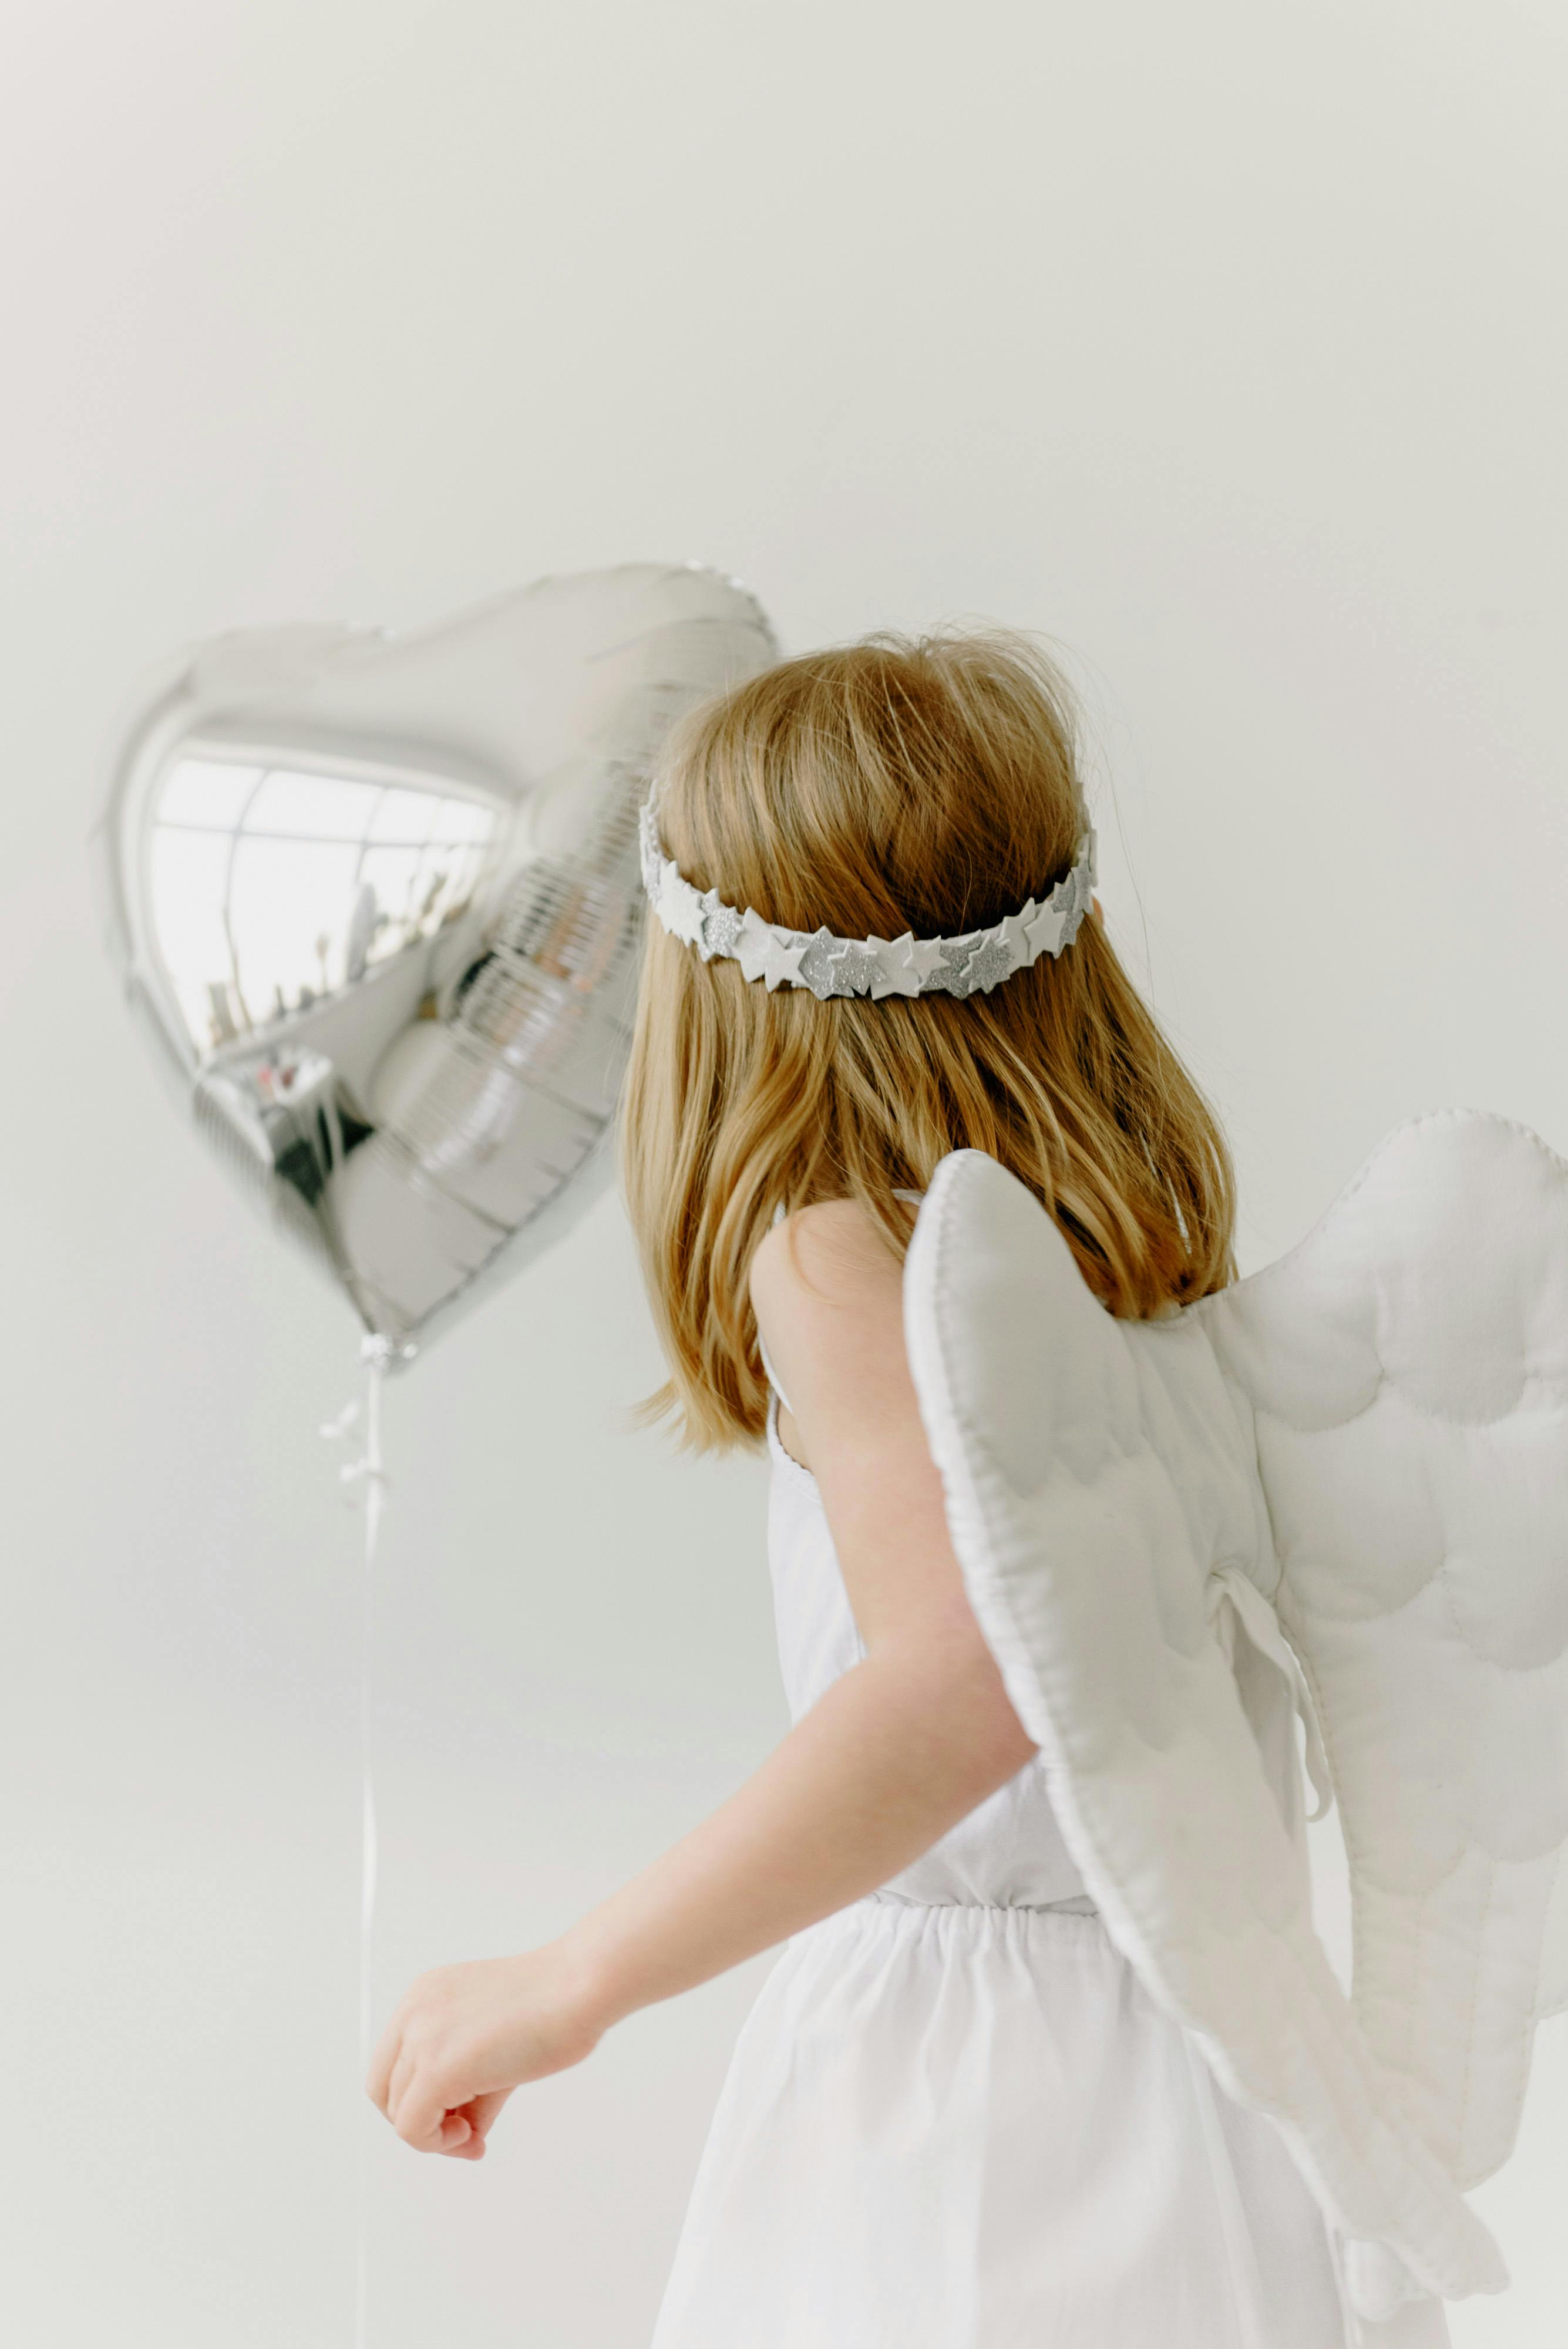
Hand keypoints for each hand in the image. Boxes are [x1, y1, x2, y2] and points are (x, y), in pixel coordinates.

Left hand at [366, 1942, 606, 2158]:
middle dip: (420, 2120)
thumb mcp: (493, 2040)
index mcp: (425, 1996)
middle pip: (384, 2090)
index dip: (422, 2098)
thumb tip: (462, 2133)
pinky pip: (411, 2129)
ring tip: (474, 2135)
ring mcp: (422, 2038)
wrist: (580, 1986)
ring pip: (397, 2113)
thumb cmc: (554, 2007)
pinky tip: (472, 2137)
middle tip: (464, 2132)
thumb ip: (469, 2083)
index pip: (395, 2063)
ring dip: (435, 2137)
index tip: (463, 2115)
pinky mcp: (437, 2070)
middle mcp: (414, 2012)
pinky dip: (437, 2144)